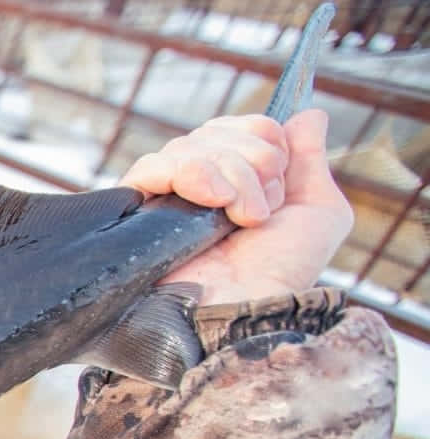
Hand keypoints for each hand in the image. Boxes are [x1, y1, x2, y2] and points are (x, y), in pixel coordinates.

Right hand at [119, 109, 353, 303]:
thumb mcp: (318, 213)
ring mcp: (165, 198)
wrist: (246, 308)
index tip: (281, 178)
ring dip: (230, 175)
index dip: (267, 140)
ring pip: (189, 145)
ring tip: (239, 218)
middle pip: (216, 130)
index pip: (241, 126)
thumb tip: (307, 114)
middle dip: (253, 160)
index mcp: (236, 183)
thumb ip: (313, 161)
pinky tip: (212, 201)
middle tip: (261, 209)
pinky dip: (191, 172)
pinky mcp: (136, 211)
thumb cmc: (281, 274)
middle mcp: (198, 187)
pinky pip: (152, 165)